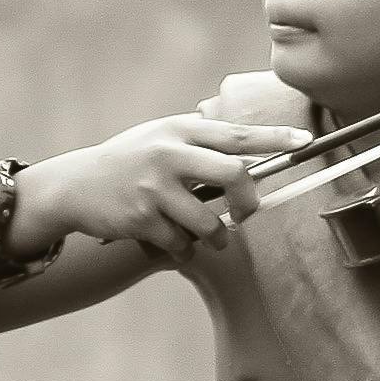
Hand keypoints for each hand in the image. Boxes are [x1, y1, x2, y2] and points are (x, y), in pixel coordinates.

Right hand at [22, 113, 312, 260]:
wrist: (75, 186)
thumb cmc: (129, 161)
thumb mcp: (160, 137)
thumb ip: (198, 141)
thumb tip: (249, 153)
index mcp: (179, 131)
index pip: (237, 134)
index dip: (275, 140)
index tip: (305, 143)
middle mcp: (169, 155)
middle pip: (234, 176)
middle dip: (249, 202)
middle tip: (247, 214)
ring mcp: (154, 187)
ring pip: (210, 222)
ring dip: (216, 237)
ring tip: (209, 236)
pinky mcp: (141, 218)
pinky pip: (182, 244)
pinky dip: (184, 249)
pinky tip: (171, 242)